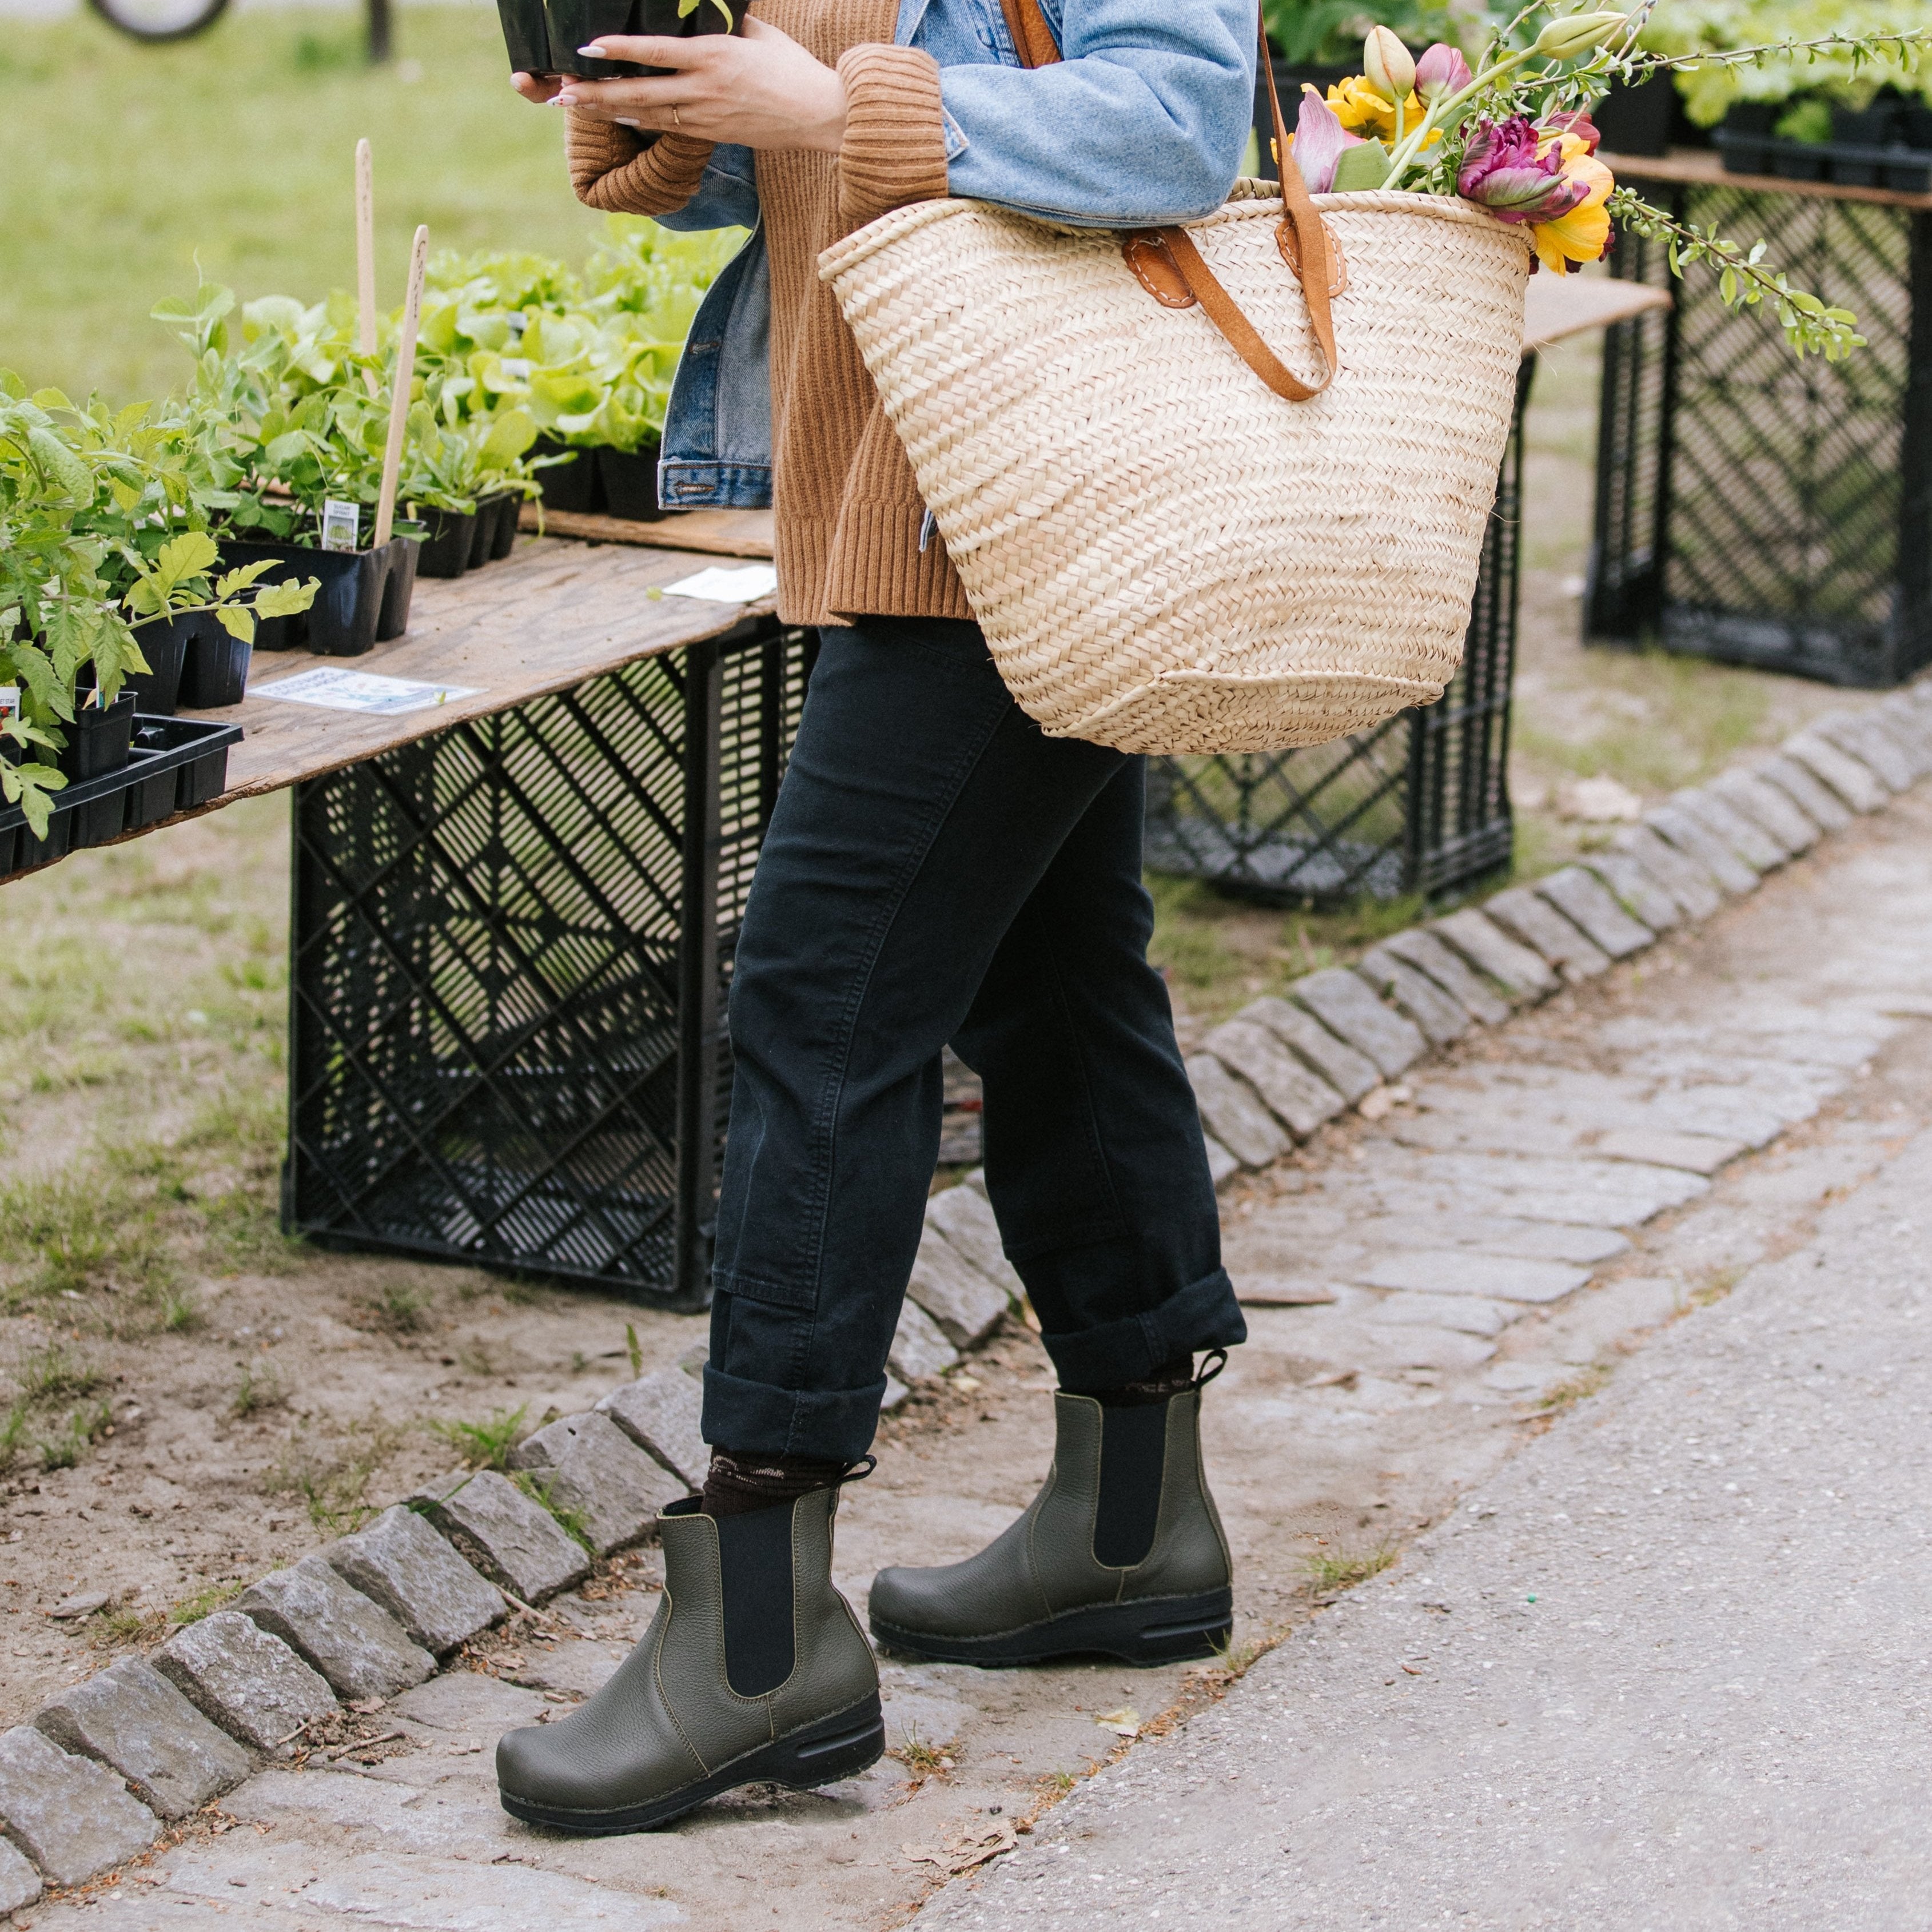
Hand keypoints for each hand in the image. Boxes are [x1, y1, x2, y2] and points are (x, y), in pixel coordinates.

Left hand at [512, 18, 847, 151]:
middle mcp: (704, 89)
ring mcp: (707, 116)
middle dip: (598, 93)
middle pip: (640, 93)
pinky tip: (617, 117)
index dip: (619, 50)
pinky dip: (639, 122)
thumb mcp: (755, 31)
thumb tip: (699, 3)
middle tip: (563, 91)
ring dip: (609, 110)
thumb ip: (722, 17)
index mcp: (713, 57)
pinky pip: (668, 129)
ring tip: (576, 105)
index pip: (656, 51)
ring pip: (647, 114)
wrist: (819, 114)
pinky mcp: (712, 134)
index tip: (589, 47)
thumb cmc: (790, 66)